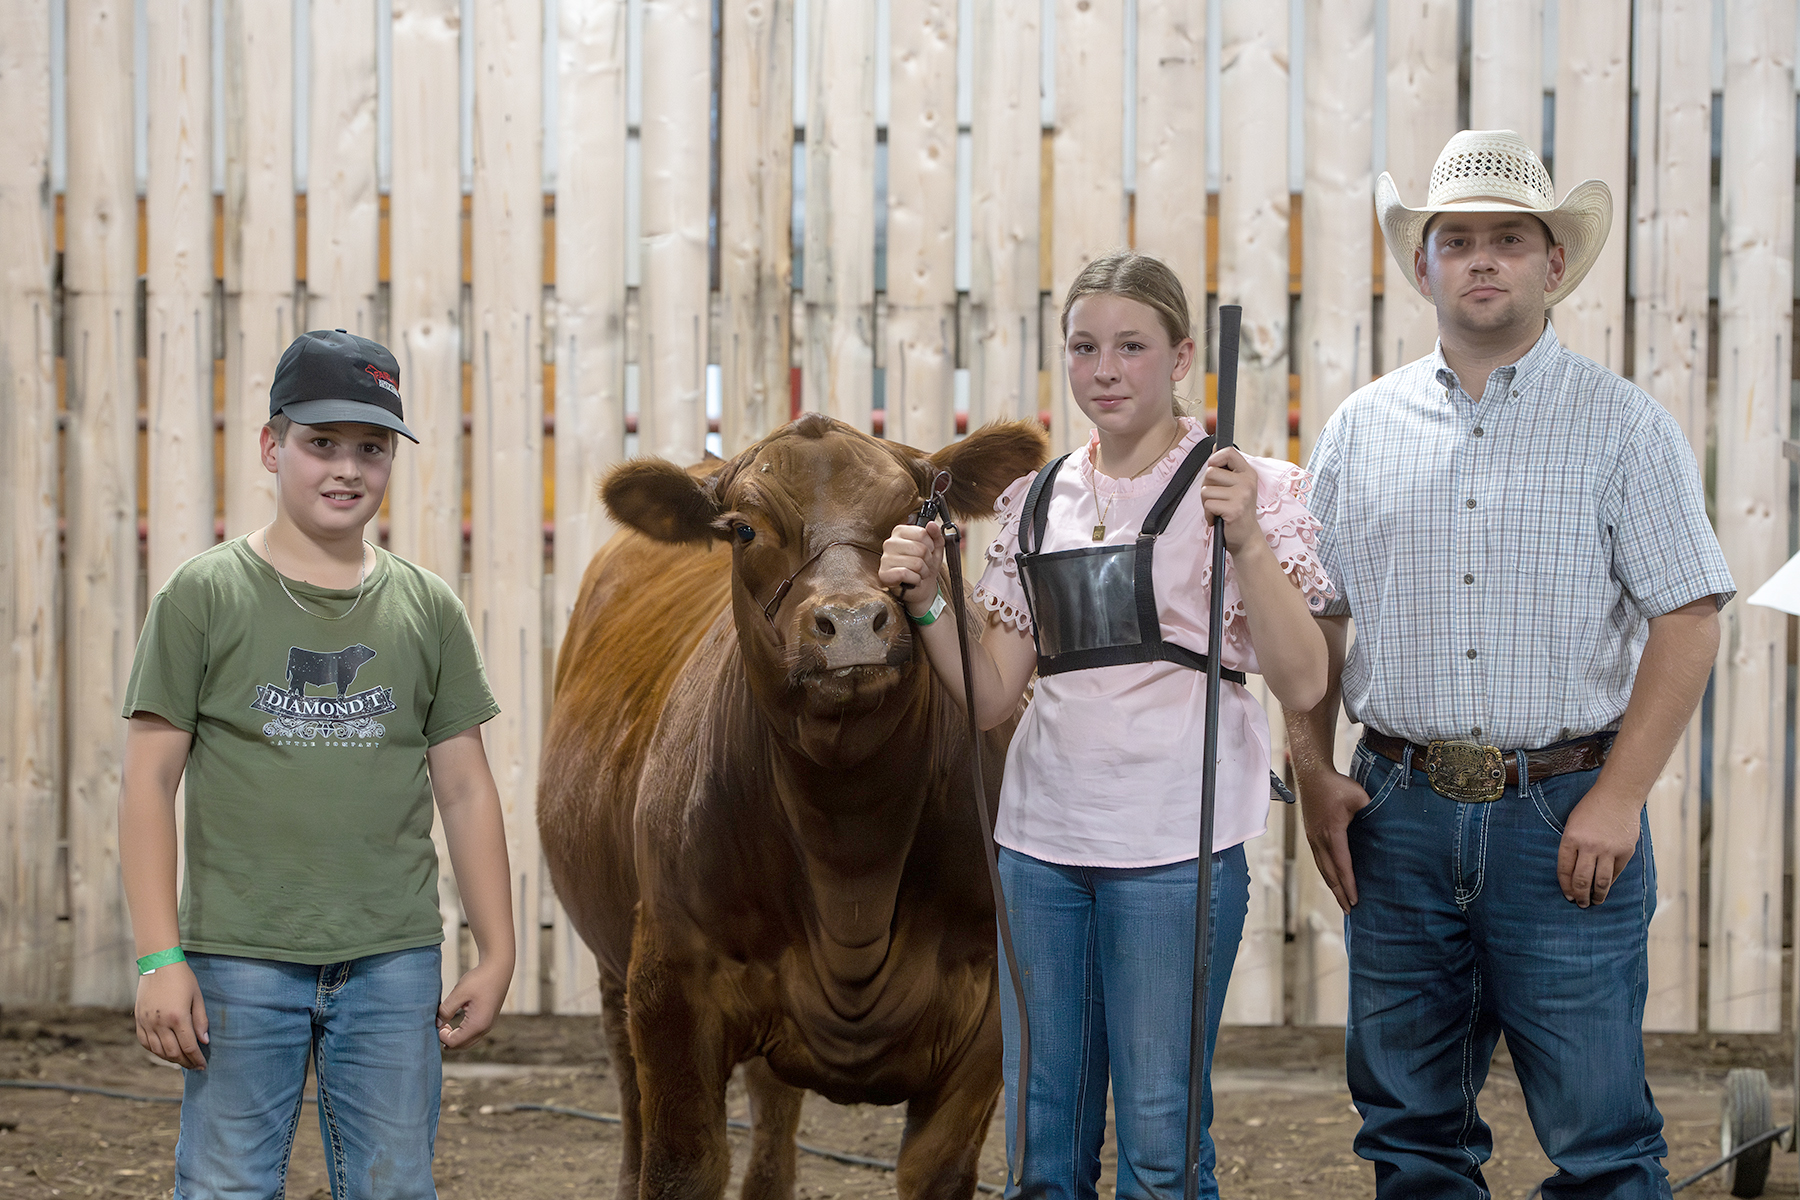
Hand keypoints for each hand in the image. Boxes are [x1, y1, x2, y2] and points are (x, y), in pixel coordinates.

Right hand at [135, 962, 207, 1069]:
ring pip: (158, 1051)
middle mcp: (160, 1023)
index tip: (203, 1065)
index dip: (197, 1059)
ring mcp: (147, 1022)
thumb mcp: (197, 997)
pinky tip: (164, 1052)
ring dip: (171, 1059)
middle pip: (173, 1052)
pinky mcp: (138, 1020)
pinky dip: (155, 1051)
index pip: (189, 1046)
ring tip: (182, 1060)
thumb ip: (201, 1020)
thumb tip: (204, 1041)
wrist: (158, 963)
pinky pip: (145, 1042)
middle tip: (194, 1065)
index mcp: (178, 1017)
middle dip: (185, 1062)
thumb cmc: (182, 978)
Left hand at [438, 958, 511, 1049]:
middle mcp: (485, 1028)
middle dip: (448, 1039)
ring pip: (468, 1041)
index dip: (441, 1036)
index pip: (454, 1042)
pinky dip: (463, 1032)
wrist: (499, 968)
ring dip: (456, 1036)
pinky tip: (457, 1020)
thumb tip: (436, 1024)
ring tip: (446, 1023)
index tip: (437, 1022)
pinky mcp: (489, 1019)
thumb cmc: (480, 979)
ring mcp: (489, 1025)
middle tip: (440, 1024)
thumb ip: (446, 1010)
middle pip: (462, 1046)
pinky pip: (474, 1034)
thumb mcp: (459, 993)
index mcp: (477, 1024)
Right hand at [878, 520, 945, 615]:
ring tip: (919, 573)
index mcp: (900, 532)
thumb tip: (932, 524)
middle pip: (921, 549)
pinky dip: (915, 580)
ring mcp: (885, 558)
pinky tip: (912, 580)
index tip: (929, 551)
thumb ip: (936, 535)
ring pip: (916, 563)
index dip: (931, 545)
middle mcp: (890, 542)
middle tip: (924, 565)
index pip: (922, 533)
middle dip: (928, 561)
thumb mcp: (935, 549)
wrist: (921, 588)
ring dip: (923, 572)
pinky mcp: (884, 573)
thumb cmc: (925, 566)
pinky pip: (905, 574)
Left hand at [1198, 447, 1263, 555]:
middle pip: (1210, 472)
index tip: (1213, 469)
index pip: (1229, 452)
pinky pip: (1207, 505)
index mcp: (1248, 473)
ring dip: (1206, 503)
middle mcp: (1247, 482)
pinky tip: (1218, 518)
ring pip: (1206, 490)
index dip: (1215, 458)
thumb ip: (1225, 468)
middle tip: (1218, 499)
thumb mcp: (1236, 486)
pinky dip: (1208, 514)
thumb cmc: (1237, 512)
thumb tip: (1214, 446)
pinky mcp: (1234, 509)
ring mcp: (1242, 495)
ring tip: (1218, 510)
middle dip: (1207, 487)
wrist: (1247, 538)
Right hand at [1298, 770, 1368, 912]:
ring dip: (1332, 886)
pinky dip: (1327, 874)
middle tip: (1349, 911)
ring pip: (1322, 869)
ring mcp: (1313, 838)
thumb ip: (1372, 812)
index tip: (1356, 900)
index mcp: (1332, 832)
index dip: (1349, 884)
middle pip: (1329, 873)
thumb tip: (1386, 827)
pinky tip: (1333, 879)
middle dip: (1339, 893)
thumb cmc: (1336, 785)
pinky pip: (1319, 860)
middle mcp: (1319, 839)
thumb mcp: (1359, 797)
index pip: (1342, 864)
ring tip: (1341, 901)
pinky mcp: (1311, 835)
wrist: (1311, 775)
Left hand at [1556, 783, 1641, 906]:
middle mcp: (1589, 846)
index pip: (1564, 869)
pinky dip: (1610, 883)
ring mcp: (1608, 850)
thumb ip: (1572, 846)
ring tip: (1594, 902)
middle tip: (1580, 903)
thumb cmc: (1591, 809)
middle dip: (1579, 896)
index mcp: (1571, 838)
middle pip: (1581, 880)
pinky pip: (1615, 873)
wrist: (1618, 796)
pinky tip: (1606, 888)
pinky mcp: (1625, 852)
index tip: (1567, 895)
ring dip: (1597, 896)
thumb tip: (1572, 872)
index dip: (1565, 886)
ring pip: (1601, 882)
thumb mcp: (1572, 824)